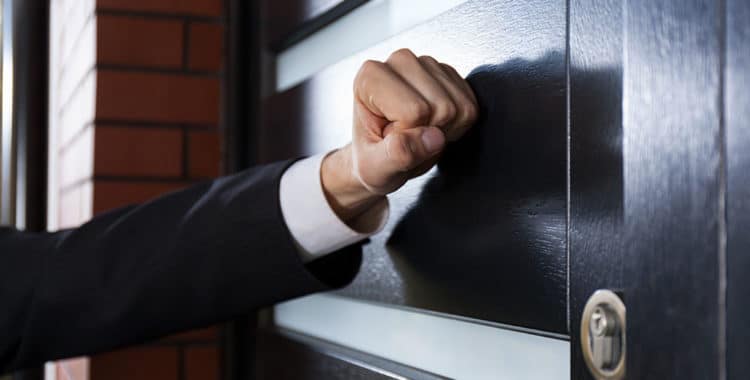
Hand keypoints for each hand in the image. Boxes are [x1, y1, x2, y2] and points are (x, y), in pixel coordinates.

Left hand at [322, 48, 477, 222]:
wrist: (381, 156)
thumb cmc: (372, 159)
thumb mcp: (376, 168)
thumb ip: (398, 154)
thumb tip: (432, 138)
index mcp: (370, 77)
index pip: (414, 111)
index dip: (409, 135)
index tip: (391, 137)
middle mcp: (399, 62)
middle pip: (441, 107)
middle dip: (428, 132)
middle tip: (406, 137)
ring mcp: (427, 64)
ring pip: (459, 106)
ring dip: (444, 129)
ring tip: (418, 131)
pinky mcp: (449, 74)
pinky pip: (471, 106)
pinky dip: (458, 124)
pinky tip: (433, 125)